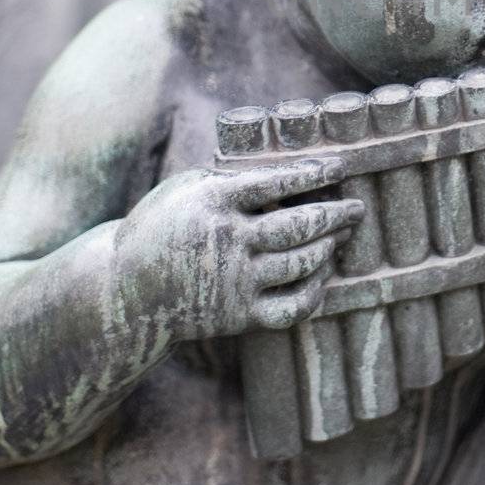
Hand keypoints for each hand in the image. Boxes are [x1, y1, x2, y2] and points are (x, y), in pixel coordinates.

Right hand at [112, 158, 362, 341]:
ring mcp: (234, 281)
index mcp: (213, 201)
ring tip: (341, 235)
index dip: (314, 174)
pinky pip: (293, 307)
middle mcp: (227, 240)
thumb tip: (290, 170)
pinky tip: (322, 274)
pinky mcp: (238, 316)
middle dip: (336, 215)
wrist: (126, 289)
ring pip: (302, 263)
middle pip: (299, 225)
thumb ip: (232, 178)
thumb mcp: (186, 188)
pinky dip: (316, 291)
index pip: (276, 182)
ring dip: (330, 247)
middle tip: (357, 209)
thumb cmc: (163, 226)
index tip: (340, 168)